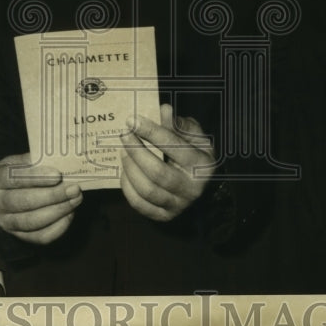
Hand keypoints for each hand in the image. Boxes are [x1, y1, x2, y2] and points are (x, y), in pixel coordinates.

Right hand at [0, 153, 82, 244]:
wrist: (8, 189)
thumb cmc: (18, 170)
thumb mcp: (20, 159)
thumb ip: (34, 160)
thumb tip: (57, 161)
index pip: (11, 178)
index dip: (34, 177)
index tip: (57, 174)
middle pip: (22, 202)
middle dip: (51, 196)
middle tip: (73, 189)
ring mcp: (5, 222)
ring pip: (32, 221)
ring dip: (58, 211)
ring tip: (76, 199)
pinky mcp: (18, 236)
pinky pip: (40, 237)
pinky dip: (58, 227)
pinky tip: (70, 213)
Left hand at [119, 103, 215, 221]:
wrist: (202, 184)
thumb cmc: (196, 154)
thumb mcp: (195, 136)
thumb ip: (179, 124)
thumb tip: (164, 110)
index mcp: (202, 165)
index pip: (174, 146)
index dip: (151, 132)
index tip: (132, 120)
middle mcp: (192, 188)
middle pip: (157, 172)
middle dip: (136, 151)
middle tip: (124, 134)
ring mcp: (178, 205)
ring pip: (146, 190)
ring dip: (130, 167)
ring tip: (123, 150)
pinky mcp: (165, 216)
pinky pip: (139, 204)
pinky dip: (127, 186)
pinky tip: (125, 170)